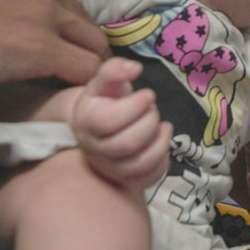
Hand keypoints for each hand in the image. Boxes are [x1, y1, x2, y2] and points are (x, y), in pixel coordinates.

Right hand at [72, 57, 172, 190]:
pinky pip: (148, 179)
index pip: (111, 120)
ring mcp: (109, 168)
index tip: (149, 94)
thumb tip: (134, 68)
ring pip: (140, 164)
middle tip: (153, 109)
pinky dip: (163, 162)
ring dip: (161, 142)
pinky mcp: (125, 181)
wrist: (97, 125)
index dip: (136, 105)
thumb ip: (115, 69)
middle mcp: (94, 150)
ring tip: (163, 127)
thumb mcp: (105, 80)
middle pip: (129, 143)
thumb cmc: (105, 100)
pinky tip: (161, 143)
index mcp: (87, 122)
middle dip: (150, 122)